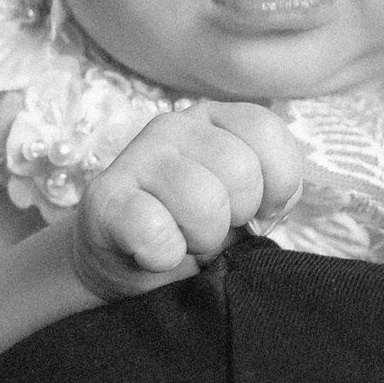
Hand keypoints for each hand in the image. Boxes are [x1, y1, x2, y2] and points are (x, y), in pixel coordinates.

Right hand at [71, 102, 307, 300]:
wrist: (122, 263)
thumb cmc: (191, 229)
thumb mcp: (242, 206)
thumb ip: (272, 193)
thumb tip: (274, 207)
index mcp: (216, 119)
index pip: (267, 132)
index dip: (277, 185)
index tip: (258, 212)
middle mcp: (176, 125)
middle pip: (241, 170)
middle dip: (236, 217)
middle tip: (212, 229)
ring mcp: (138, 156)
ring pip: (203, 201)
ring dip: (202, 239)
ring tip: (185, 240)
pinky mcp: (105, 197)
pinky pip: (156, 231)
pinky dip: (165, 255)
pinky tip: (155, 253)